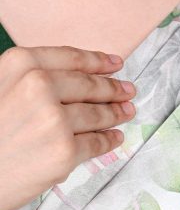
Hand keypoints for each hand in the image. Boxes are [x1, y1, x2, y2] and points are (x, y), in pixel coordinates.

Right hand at [0, 45, 136, 209]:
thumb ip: (29, 79)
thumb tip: (73, 81)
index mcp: (20, 64)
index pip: (70, 58)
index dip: (97, 61)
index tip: (115, 64)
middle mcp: (38, 86)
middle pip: (88, 85)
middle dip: (112, 89)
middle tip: (128, 91)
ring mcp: (54, 119)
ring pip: (96, 114)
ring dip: (115, 113)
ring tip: (126, 112)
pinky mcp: (64, 151)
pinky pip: (95, 143)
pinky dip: (109, 140)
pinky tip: (115, 137)